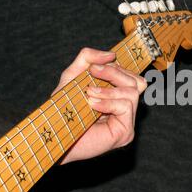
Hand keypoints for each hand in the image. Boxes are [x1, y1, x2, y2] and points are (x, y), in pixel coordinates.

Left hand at [51, 48, 146, 163]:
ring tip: (90, 94)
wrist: (54, 137)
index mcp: (116, 95)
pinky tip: (92, 105)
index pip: (131, 76)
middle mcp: (125, 108)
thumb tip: (111, 54)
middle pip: (137, 81)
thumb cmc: (62, 111)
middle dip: (114, 73)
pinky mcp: (126, 132)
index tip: (93, 68)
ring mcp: (127, 121)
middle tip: (93, 74)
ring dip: (109, 90)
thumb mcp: (72, 77)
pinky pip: (126, 107)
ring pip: (133, 92)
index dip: (116, 68)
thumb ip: (88, 59)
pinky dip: (108, 102)